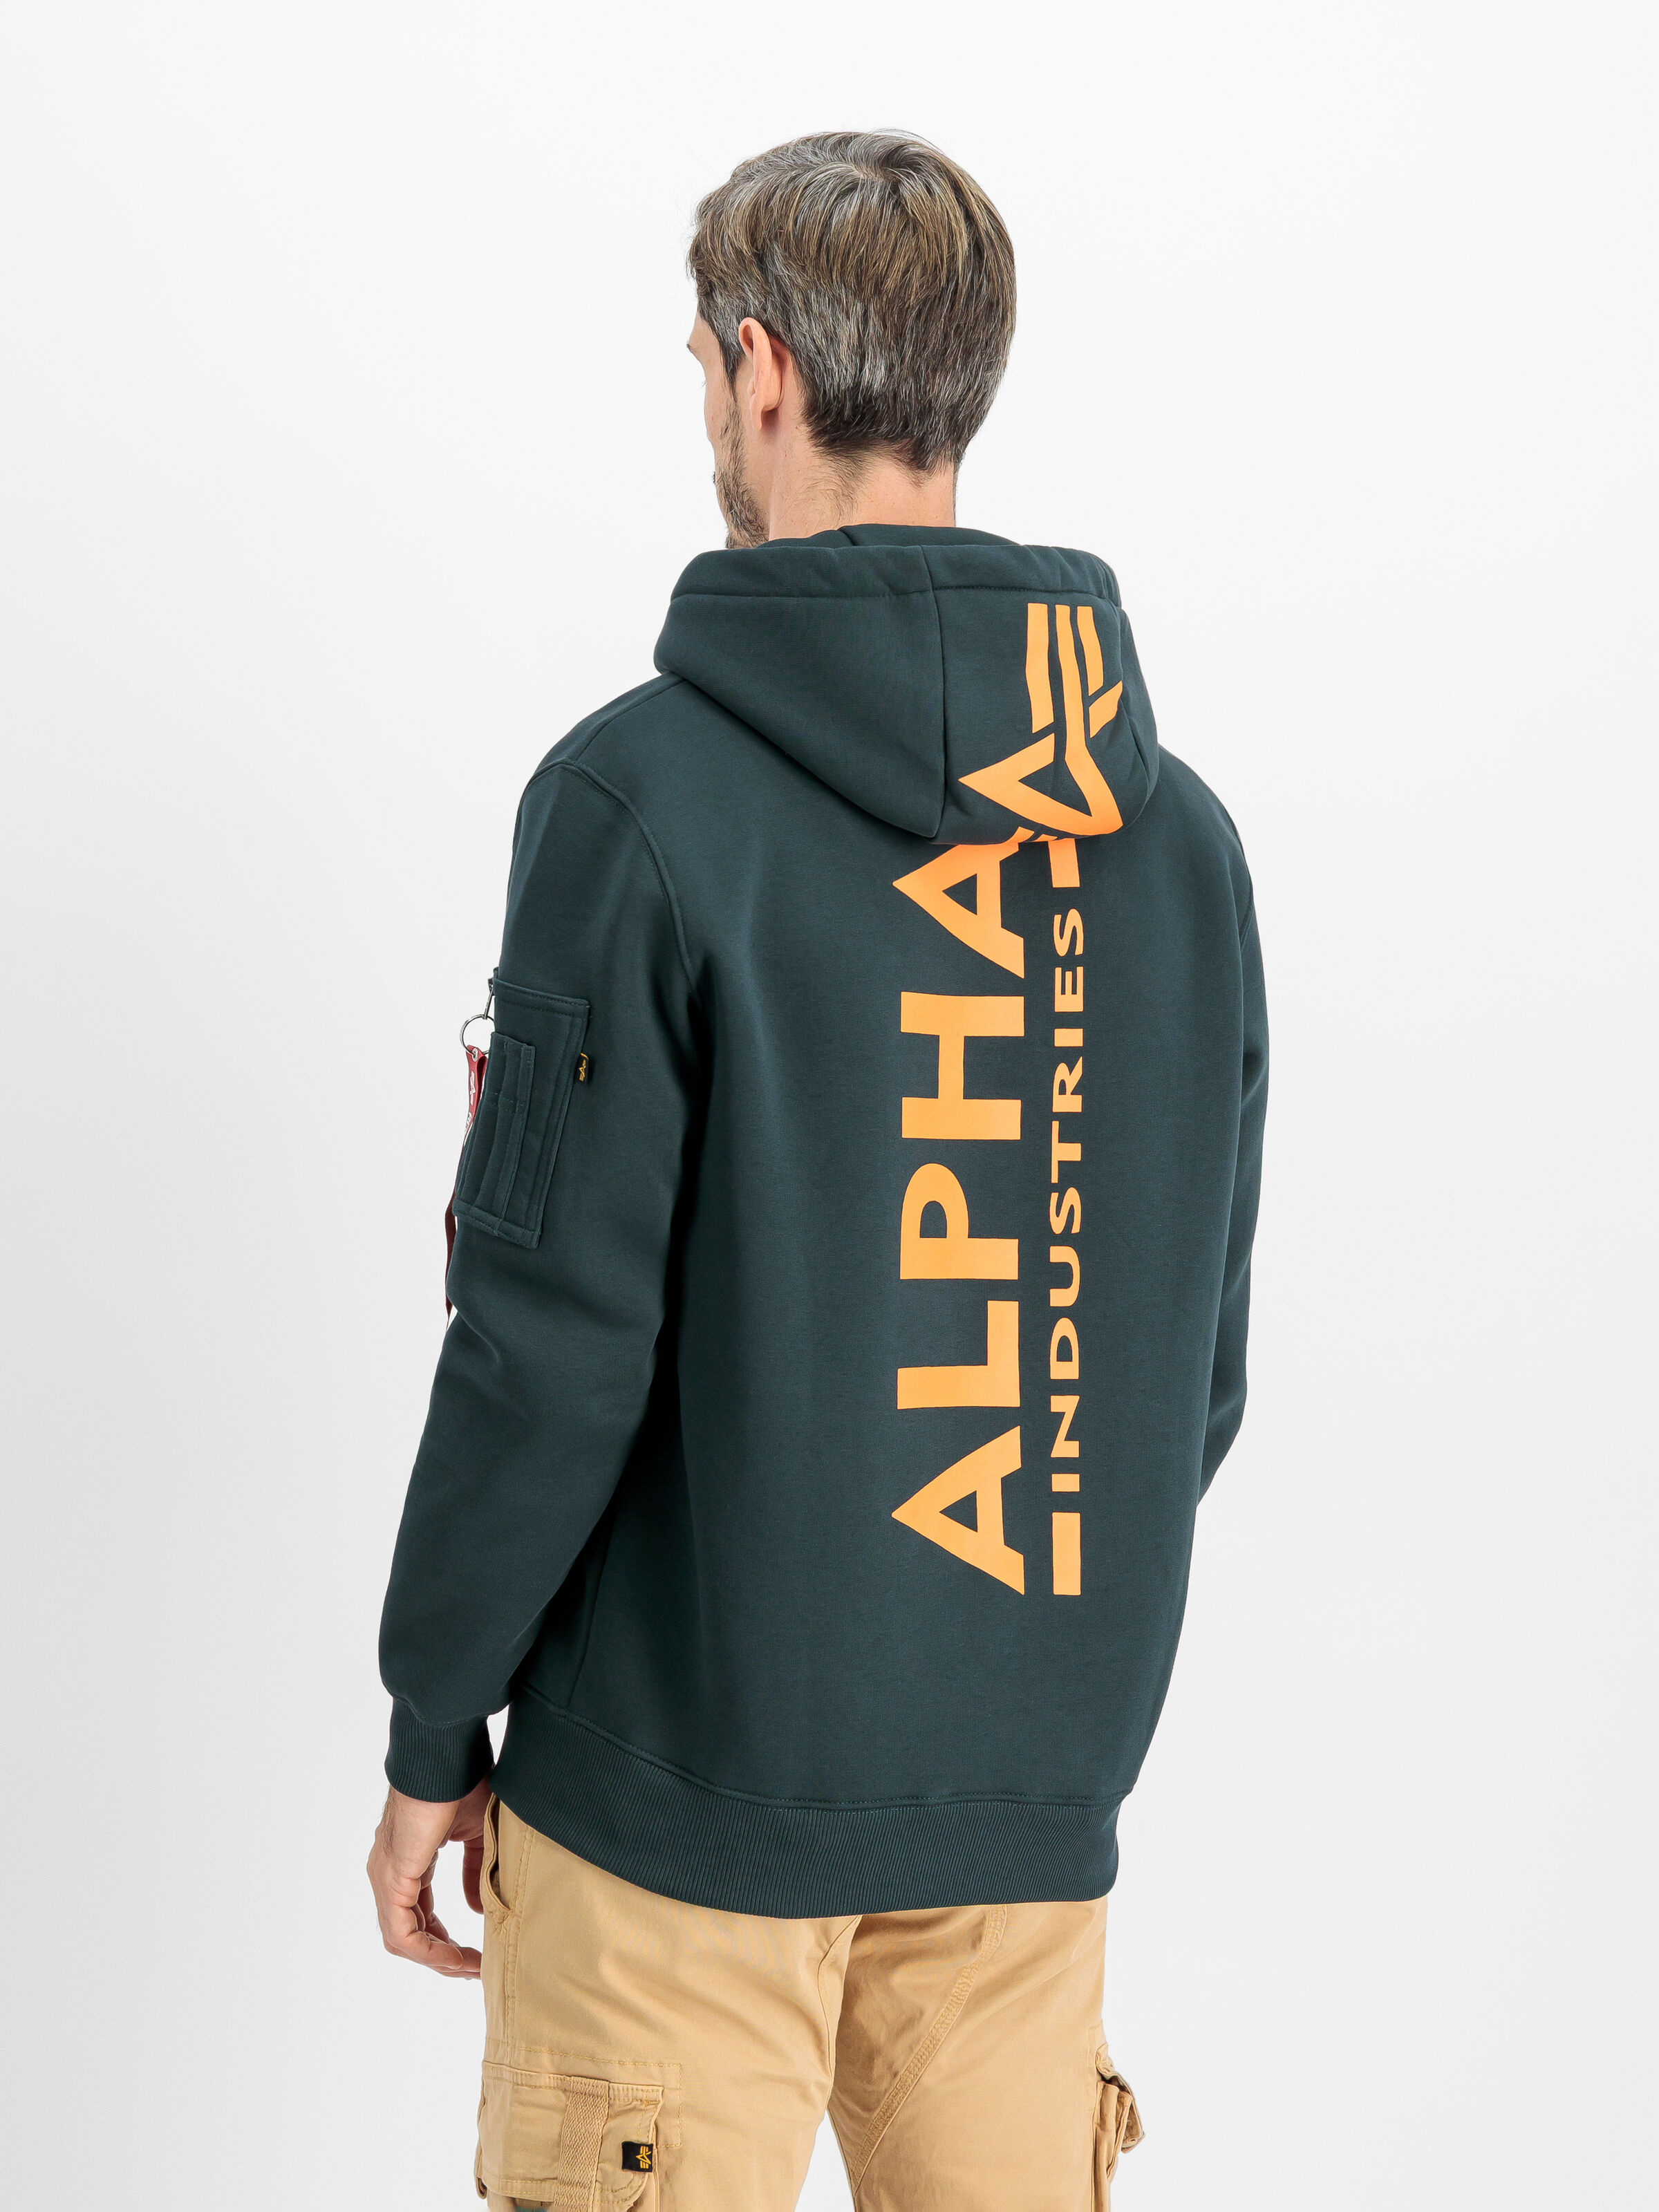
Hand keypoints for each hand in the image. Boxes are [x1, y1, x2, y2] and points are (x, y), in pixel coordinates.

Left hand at [367, 1778, 491, 1977]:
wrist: (445, 1758)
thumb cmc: (460, 1781)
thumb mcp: (475, 1833)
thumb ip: (473, 1871)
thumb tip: (478, 1909)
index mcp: (406, 1860)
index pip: (419, 1913)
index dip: (445, 1938)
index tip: (475, 1953)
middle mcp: (389, 1873)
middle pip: (409, 1932)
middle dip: (442, 1955)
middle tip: (474, 1969)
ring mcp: (386, 1877)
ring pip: (402, 1939)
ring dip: (437, 1959)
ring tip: (470, 1968)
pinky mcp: (392, 1879)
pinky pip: (402, 1933)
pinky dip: (429, 1952)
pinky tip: (455, 1958)